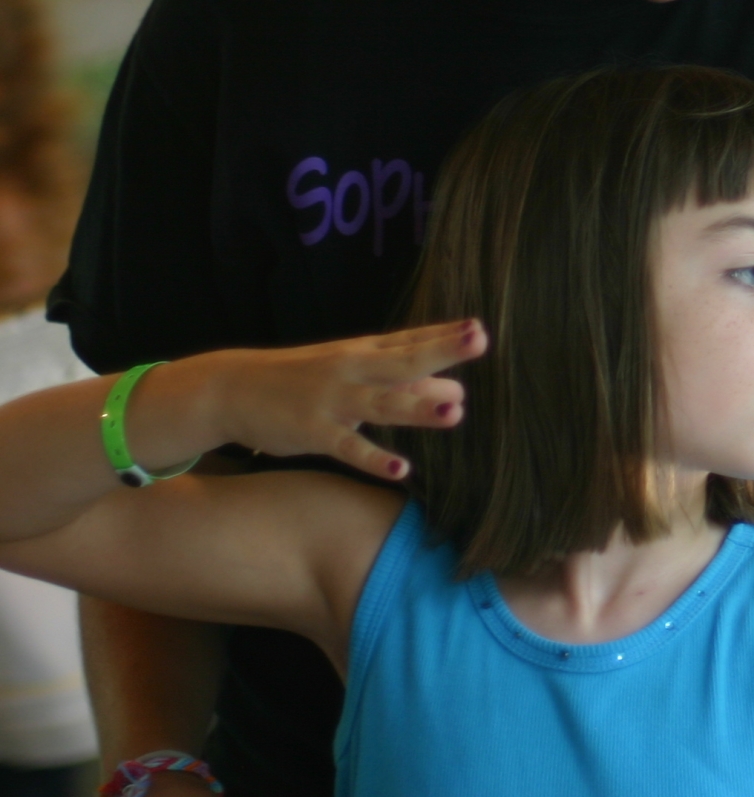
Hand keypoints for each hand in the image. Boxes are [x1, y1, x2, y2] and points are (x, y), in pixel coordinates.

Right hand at [190, 320, 486, 480]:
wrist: (232, 388)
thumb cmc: (302, 378)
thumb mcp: (349, 369)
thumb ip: (400, 379)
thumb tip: (456, 393)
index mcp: (363, 351)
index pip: (410, 340)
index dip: (443, 334)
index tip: (479, 327)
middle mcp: (352, 370)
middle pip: (403, 361)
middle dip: (441, 351)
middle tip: (478, 341)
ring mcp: (333, 400)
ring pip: (381, 404)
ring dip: (417, 408)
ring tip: (454, 413)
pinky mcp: (313, 431)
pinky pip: (349, 447)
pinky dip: (375, 459)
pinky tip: (403, 469)